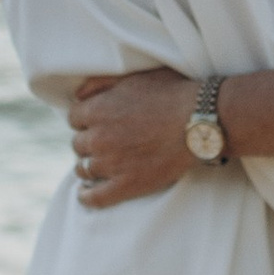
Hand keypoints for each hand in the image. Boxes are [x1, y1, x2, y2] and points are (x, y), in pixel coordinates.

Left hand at [66, 66, 201, 205]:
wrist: (199, 121)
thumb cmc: (171, 94)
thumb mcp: (133, 77)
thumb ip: (100, 83)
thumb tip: (78, 95)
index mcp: (97, 110)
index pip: (74, 118)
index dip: (85, 119)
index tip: (95, 122)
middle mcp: (98, 138)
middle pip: (78, 144)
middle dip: (88, 142)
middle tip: (104, 141)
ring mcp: (111, 164)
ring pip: (84, 169)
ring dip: (87, 166)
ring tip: (96, 166)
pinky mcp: (127, 185)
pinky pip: (96, 197)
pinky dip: (87, 197)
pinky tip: (85, 195)